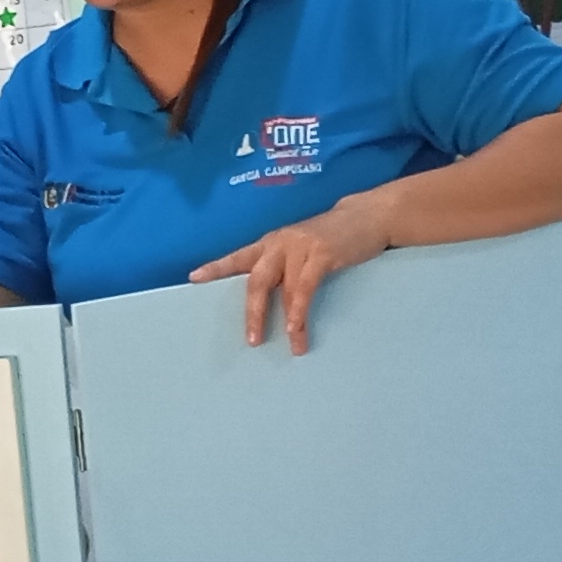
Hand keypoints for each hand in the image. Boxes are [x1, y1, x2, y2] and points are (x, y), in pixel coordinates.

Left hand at [192, 191, 387, 354]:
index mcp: (270, 243)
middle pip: (256, 280)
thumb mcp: (300, 249)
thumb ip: (284, 268)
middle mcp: (280, 243)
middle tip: (251, 340)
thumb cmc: (331, 239)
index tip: (194, 279)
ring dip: (287, 321)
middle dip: (252, 312)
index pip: (238, 257)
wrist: (367, 216)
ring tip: (291, 345)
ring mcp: (300, 246)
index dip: (216, 268)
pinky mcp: (322, 253)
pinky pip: (305, 287)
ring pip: (283, 289)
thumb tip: (268, 303)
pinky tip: (296, 327)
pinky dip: (299, 309)